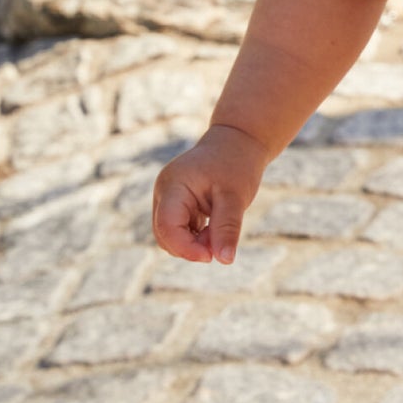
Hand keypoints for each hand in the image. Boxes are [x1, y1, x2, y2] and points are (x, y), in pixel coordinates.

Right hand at [153, 124, 268, 264]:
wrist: (238, 142)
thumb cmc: (237, 165)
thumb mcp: (236, 197)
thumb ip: (227, 228)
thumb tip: (224, 260)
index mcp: (173, 185)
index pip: (167, 227)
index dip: (186, 248)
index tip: (211, 256)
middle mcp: (164, 192)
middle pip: (165, 235)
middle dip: (190, 248)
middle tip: (220, 242)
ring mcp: (167, 198)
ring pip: (170, 236)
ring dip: (194, 243)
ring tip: (219, 232)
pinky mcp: (175, 204)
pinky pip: (179, 230)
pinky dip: (196, 237)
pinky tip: (215, 228)